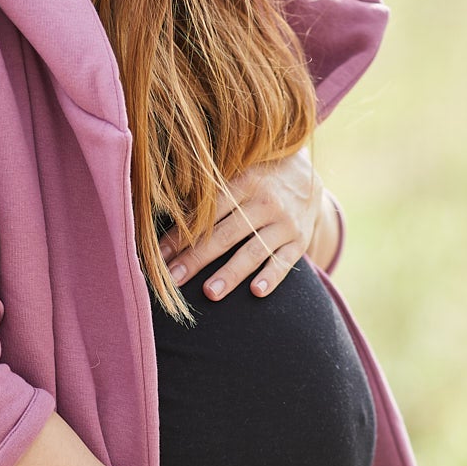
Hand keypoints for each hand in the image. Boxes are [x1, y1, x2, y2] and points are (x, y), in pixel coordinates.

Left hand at [157, 150, 328, 301]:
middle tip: (173, 279)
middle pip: (226, 235)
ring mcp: (285, 222)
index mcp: (244, 181)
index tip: (158, 256)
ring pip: (255, 251)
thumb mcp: (237, 173)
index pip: (207, 214)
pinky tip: (257, 292)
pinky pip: (287, 261)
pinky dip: (273, 276)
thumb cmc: (258, 176)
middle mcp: (266, 201)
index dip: (182, 236)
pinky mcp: (301, 239)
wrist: (307, 174)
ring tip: (210, 293)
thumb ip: (210, 192)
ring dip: (232, 273)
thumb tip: (166, 213)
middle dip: (197, 258)